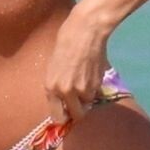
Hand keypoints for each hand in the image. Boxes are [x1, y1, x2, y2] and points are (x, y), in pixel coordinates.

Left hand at [43, 4, 109, 121]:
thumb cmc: (65, 43)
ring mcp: (83, 89)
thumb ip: (58, 85)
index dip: (63, 118)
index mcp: (51, 87)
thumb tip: (64, 101)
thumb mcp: (53, 67)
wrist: (85, 31)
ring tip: (85, 80)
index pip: (57, 116)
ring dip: (87, 97)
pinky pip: (96, 93)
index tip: (66, 114)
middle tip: (79, 103)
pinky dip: (95, 88)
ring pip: (88, 103)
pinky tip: (91, 73)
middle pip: (77, 115)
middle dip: (78, 112)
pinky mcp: (97, 83)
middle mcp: (66, 92)